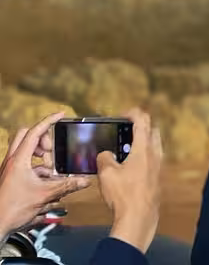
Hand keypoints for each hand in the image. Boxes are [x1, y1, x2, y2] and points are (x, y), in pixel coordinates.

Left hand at [0, 112, 90, 237]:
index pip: (35, 131)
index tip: (61, 115)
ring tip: (49, 166)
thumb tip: (84, 180)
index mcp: (19, 160)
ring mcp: (8, 169)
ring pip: (23, 148)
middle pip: (25, 135)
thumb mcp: (44, 195)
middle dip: (42, 137)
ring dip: (38, 152)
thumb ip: (66, 186)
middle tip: (51, 148)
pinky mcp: (7, 177)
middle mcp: (11, 161)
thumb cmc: (12, 210)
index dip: (49, 121)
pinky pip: (22, 162)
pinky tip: (43, 179)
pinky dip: (34, 165)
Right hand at [96, 109, 162, 252]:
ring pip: (154, 146)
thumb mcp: (106, 174)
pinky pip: (153, 160)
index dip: (133, 113)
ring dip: (142, 144)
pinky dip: (143, 157)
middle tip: (125, 132)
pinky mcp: (158, 178)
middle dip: (140, 127)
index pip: (143, 120)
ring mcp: (159, 165)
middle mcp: (155, 153)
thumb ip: (104, 158)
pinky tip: (130, 169)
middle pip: (152, 130)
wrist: (139, 217)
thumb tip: (105, 154)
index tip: (123, 114)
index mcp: (144, 147)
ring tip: (124, 152)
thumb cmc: (124, 193)